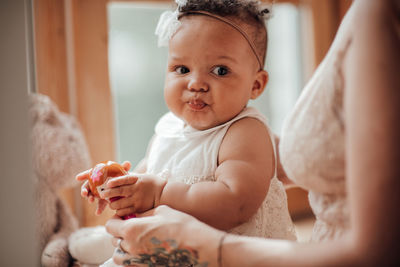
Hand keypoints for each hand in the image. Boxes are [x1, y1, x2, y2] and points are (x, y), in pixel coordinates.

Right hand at [75, 161, 131, 214]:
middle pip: (88, 186)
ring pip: (91, 195)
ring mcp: (99, 193)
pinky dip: (99, 209)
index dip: (83, 175)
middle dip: (84, 190)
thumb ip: (124, 168)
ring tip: (91, 201)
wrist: (127, 188)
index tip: (77, 178)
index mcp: (99, 175)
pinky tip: (98, 212)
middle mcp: (97, 184)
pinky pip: (100, 205)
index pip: (90, 174)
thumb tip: (128, 163)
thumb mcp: (124, 172)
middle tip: (84, 193)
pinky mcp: (104, 200)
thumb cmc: (123, 178)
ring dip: (89, 198)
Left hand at [99, 173, 166, 216]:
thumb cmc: (151, 183)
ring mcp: (137, 199)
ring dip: (113, 204)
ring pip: (120, 203)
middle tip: (102, 194)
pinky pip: (125, 211)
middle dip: (108, 193)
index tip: (107, 183)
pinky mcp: (139, 208)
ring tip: (110, 204)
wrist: (163, 193)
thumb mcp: (141, 176)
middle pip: (119, 191)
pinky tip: (118, 210)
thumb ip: (129, 177)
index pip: (123, 179)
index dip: (114, 181)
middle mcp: (136, 189)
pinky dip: (119, 211)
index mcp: (137, 180)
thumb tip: (115, 177)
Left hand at [105, 206, 222, 265]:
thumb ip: (145, 214)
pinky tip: (145, 250)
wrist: (196, 247)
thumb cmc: (181, 225)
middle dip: (120, 233)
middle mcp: (130, 247)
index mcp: (131, 230)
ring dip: (123, 248)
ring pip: (119, 256)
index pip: (110, 226)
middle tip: (132, 228)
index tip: (123, 218)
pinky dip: (132, 258)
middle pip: (114, 241)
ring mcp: (137, 261)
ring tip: (136, 241)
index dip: (115, 220)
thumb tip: (137, 216)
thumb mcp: (161, 211)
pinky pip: (130, 264)